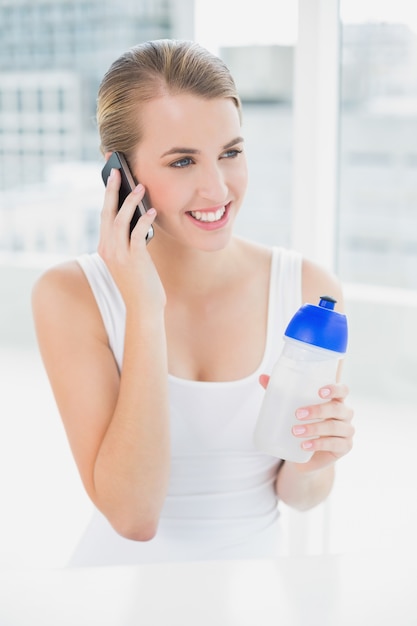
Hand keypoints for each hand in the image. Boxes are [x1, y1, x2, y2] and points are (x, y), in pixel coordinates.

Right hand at [98, 167, 165, 309]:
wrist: (143, 308)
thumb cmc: (140, 284)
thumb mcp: (130, 260)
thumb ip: (130, 241)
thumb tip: (140, 217)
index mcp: (105, 248)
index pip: (104, 216)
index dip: (107, 197)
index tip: (111, 178)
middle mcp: (108, 249)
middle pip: (107, 213)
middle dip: (112, 190)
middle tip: (117, 171)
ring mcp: (119, 254)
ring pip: (120, 220)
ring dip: (130, 201)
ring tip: (140, 187)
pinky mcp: (133, 259)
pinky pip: (137, 233)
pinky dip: (143, 220)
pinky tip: (151, 211)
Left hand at [259, 375, 354, 472]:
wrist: (303, 454)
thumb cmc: (301, 423)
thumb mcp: (291, 408)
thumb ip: (280, 392)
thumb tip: (262, 377)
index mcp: (335, 400)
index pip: (343, 390)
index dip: (335, 389)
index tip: (320, 392)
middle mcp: (344, 414)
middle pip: (339, 408)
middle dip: (319, 410)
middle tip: (298, 414)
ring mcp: (346, 431)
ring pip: (336, 427)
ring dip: (315, 428)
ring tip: (296, 431)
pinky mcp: (344, 447)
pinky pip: (336, 445)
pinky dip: (319, 444)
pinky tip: (305, 445)